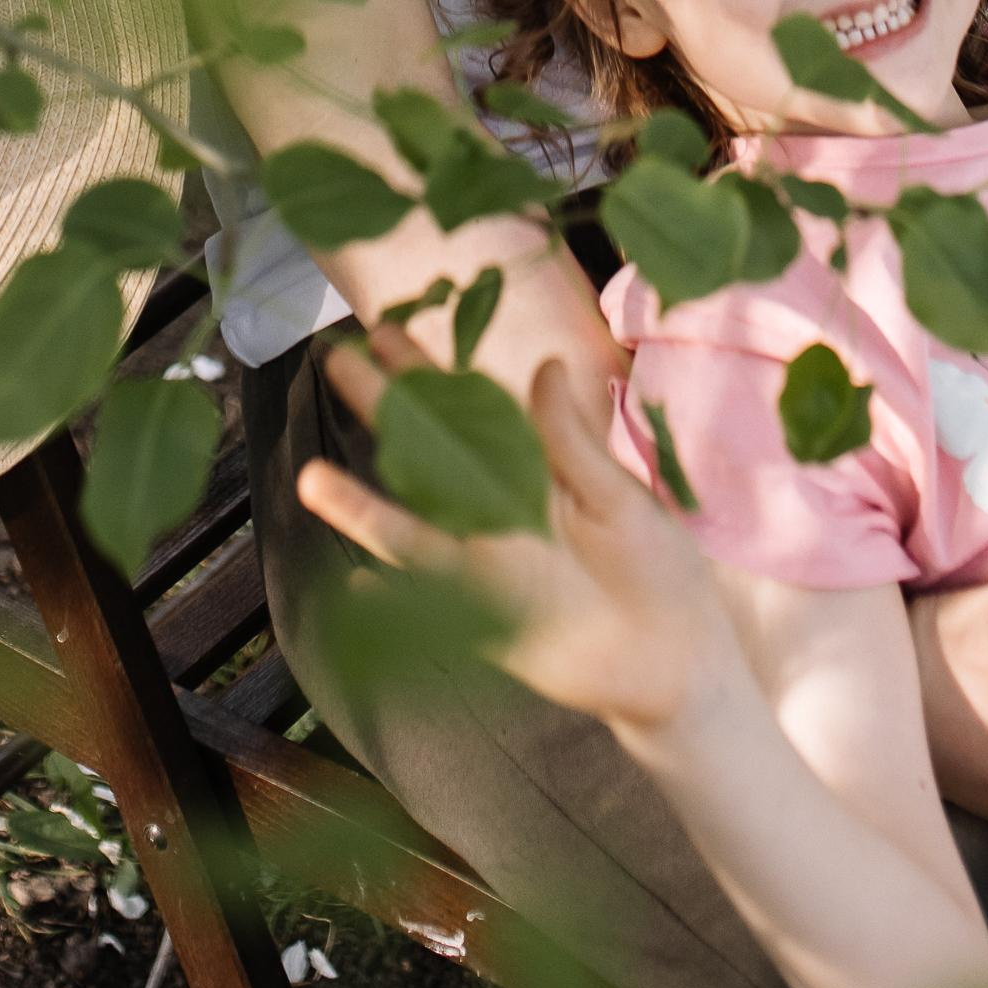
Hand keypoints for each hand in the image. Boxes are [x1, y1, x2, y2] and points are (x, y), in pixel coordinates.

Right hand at [300, 330, 737, 752]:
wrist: (678, 655)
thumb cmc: (655, 567)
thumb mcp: (619, 496)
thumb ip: (572, 441)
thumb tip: (544, 366)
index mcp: (531, 470)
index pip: (469, 410)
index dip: (428, 372)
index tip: (385, 331)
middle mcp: (496, 513)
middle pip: (428, 456)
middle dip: (385, 412)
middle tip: (337, 362)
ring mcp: (487, 568)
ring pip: (413, 530)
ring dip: (363, 508)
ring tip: (310, 478)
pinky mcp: (490, 622)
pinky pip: (435, 606)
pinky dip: (396, 597)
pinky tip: (356, 587)